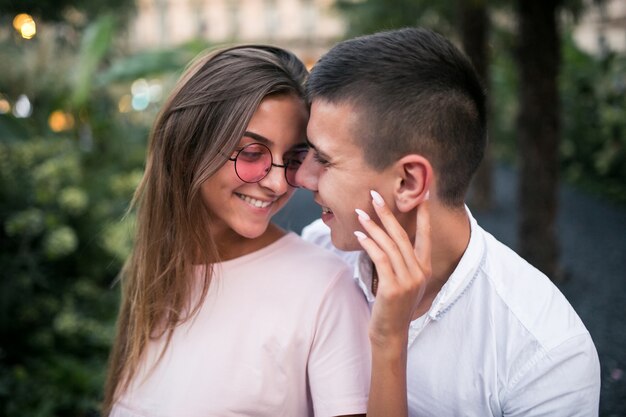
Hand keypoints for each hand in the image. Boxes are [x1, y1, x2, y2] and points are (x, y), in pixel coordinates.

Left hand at [354, 190, 430, 348]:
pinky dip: (368, 243)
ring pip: (388, 244)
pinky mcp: (392, 287)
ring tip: (359, 213)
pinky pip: (379, 258)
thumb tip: (387, 240)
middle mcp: (419, 272)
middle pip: (402, 235)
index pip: (425, 236)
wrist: (390, 334)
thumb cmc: (393, 307)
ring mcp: (407, 280)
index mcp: (424, 269)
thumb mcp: (403, 283)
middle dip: (387, 213)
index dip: (422, 215)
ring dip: (372, 226)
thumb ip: (402, 263)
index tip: (420, 195)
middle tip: (375, 195)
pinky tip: (359, 234)